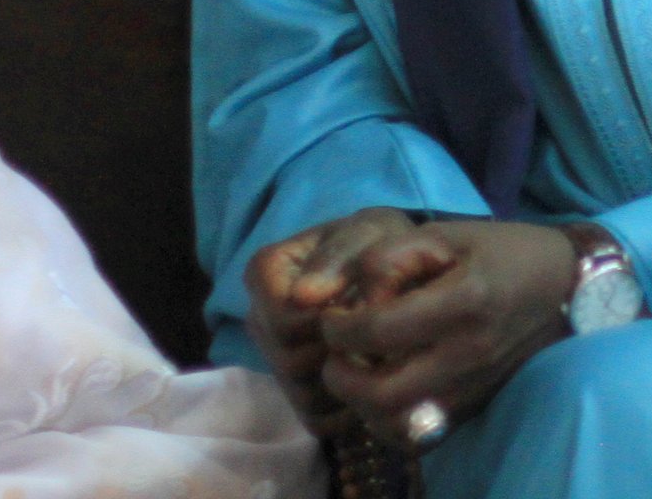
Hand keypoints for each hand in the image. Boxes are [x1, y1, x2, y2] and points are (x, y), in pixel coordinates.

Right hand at [245, 207, 428, 436]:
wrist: (392, 269)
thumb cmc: (378, 245)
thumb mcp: (368, 232)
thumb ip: (338, 258)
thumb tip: (303, 298)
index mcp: (265, 272)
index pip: (283, 322)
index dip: (326, 322)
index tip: (358, 306)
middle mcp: (259, 319)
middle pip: (290, 361)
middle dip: (338, 350)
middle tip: (376, 331)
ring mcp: (274, 359)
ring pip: (302, 393)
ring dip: (347, 379)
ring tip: (378, 350)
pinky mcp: (296, 394)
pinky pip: (316, 418)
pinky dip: (350, 407)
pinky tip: (373, 377)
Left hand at [314, 218, 581, 444]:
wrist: (566, 287)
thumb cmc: (505, 252)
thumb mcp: (448, 234)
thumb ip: (392, 255)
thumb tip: (354, 294)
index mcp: (464, 302)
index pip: (378, 331)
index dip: (339, 327)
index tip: (335, 316)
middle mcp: (470, 354)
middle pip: (381, 393)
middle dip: (341, 376)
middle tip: (337, 352)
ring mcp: (474, 387)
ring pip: (395, 424)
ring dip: (361, 404)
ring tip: (359, 372)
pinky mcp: (476, 406)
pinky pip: (417, 436)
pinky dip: (388, 422)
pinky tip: (385, 393)